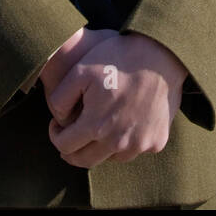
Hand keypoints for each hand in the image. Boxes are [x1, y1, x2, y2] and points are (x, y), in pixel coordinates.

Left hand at [43, 31, 186, 168]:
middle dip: (72, 150)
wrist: (160, 54)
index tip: (57, 125)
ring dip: (100, 147)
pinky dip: (126, 142)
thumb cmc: (118, 58)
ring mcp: (140, 144)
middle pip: (86, 161)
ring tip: (99, 125)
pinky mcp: (157, 141)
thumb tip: (58, 120)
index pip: (65, 147)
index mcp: (96, 126)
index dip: (56, 136)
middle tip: (70, 135)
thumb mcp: (80, 69)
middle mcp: (118, 143)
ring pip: (111, 158)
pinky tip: (124, 121)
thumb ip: (60, 98)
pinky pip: (135, 150)